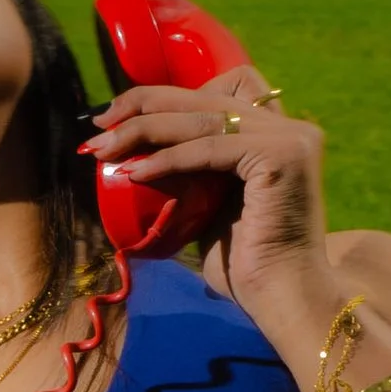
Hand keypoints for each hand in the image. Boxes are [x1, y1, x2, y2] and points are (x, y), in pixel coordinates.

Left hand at [82, 71, 340, 335]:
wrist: (280, 299)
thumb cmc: (244, 266)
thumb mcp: (207, 207)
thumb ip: (190, 174)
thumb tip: (137, 157)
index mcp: (276, 135)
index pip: (217, 92)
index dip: (165, 98)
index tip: (118, 118)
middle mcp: (290, 128)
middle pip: (204, 98)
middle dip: (144, 106)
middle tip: (99, 125)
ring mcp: (291, 139)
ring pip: (202, 118)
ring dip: (144, 130)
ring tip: (105, 150)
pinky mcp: (283, 155)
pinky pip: (210, 148)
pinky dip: (169, 159)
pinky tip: (136, 173)